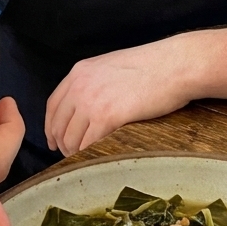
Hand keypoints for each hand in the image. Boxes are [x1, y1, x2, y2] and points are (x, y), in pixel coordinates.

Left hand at [44, 37, 194, 155]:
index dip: (51, 127)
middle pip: (59, 124)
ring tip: (85, 160)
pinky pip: (88, 144)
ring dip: (75, 153)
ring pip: (71, 138)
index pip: (53, 105)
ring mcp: (92, 102)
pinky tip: (96, 159)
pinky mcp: (107, 117)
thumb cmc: (152, 66)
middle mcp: (80, 86)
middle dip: (62, 144)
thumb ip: (95, 82)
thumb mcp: (112, 66)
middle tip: (70, 156)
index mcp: (79, 71)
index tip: (55, 140)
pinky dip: (89, 155)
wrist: (174, 65)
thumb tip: (89, 106)